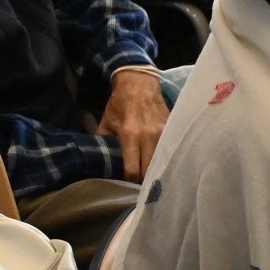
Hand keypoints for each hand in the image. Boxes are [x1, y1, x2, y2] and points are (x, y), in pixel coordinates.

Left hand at [98, 67, 168, 181]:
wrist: (139, 83)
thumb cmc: (120, 104)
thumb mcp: (106, 122)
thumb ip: (103, 142)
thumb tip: (98, 162)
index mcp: (130, 135)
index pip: (132, 169)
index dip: (129, 181)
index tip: (127, 186)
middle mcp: (148, 135)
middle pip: (150, 169)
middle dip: (144, 180)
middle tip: (139, 187)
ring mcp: (163, 131)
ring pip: (162, 161)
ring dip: (156, 171)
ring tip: (150, 178)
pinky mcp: (171, 127)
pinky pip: (169, 148)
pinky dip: (165, 157)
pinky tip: (161, 163)